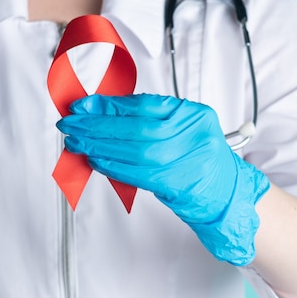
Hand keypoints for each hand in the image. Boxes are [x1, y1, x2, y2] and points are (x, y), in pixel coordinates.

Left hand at [56, 93, 269, 265]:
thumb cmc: (199, 159)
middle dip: (97, 125)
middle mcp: (191, 135)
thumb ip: (148, 119)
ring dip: (99, 146)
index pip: (143, 105)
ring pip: (133, 151)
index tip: (83, 106)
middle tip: (70, 124)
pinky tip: (94, 159)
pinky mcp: (176, 184)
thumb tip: (102, 113)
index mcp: (193, 114)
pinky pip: (137, 173)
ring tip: (76, 141)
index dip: (108, 105)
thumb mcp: (181, 129)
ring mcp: (186, 160)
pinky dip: (112, 166)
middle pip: (135, 127)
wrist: (226, 192)